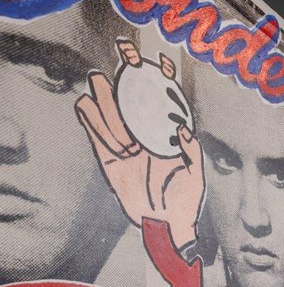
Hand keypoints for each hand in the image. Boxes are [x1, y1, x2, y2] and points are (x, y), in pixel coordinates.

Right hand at [75, 41, 205, 249]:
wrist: (166, 225)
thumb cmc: (186, 200)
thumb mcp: (196, 175)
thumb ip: (191, 151)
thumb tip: (183, 130)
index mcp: (165, 138)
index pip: (160, 106)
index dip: (158, 84)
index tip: (156, 61)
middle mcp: (145, 139)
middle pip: (131, 107)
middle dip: (124, 85)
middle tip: (118, 64)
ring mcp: (127, 150)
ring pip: (111, 119)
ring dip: (103, 101)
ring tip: (95, 80)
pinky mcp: (111, 163)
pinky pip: (99, 140)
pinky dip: (91, 124)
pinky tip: (85, 106)